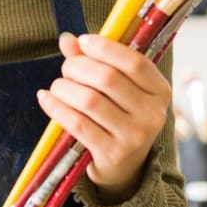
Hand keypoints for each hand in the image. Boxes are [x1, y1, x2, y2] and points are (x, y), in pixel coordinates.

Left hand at [37, 32, 170, 202]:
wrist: (124, 166)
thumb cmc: (119, 115)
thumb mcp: (117, 89)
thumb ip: (95, 61)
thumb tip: (67, 40)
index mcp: (160, 91)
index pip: (135, 62)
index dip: (106, 48)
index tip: (83, 41)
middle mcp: (153, 114)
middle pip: (108, 79)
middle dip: (78, 67)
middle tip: (66, 68)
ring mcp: (134, 137)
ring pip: (90, 100)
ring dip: (64, 87)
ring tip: (57, 86)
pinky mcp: (112, 154)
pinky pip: (77, 124)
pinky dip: (56, 107)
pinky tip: (46, 99)